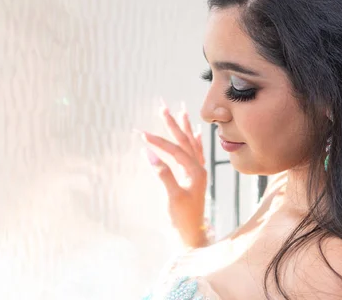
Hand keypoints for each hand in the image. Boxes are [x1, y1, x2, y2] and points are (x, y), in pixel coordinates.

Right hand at [141, 101, 208, 248]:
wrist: (193, 235)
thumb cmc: (183, 219)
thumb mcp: (172, 197)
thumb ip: (163, 175)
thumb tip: (149, 154)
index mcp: (195, 171)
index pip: (175, 150)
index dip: (158, 141)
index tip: (142, 133)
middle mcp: (199, 168)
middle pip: (185, 141)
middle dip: (173, 123)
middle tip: (163, 106)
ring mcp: (199, 172)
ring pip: (191, 144)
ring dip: (184, 127)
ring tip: (181, 111)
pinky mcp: (196, 177)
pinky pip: (197, 153)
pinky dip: (195, 141)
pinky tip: (196, 133)